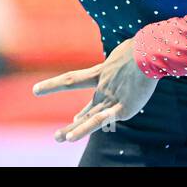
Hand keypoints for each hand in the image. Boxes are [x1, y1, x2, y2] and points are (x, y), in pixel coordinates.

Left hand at [33, 37, 157, 142]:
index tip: (36, 91)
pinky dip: (85, 129)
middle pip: (85, 108)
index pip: (73, 79)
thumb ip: (125, 58)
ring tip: (59, 139)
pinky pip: (101, 121)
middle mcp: (104, 88)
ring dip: (74, 130)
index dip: (54, 84)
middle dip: (73, 123)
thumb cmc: (144, 48)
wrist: (150, 52)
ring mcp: (111, 98)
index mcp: (103, 72)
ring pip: (90, 118)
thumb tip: (133, 50)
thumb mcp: (128, 50)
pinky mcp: (122, 108)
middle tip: (58, 137)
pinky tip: (73, 137)